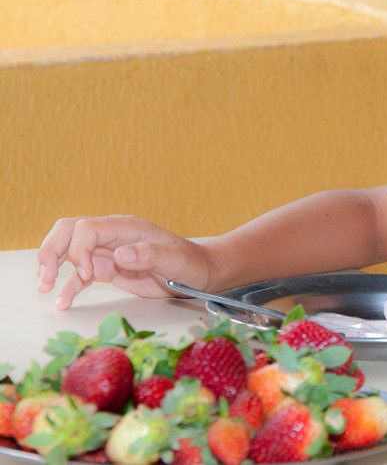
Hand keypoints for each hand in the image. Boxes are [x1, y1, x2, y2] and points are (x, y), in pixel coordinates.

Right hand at [36, 215, 211, 310]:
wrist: (198, 273)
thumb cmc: (190, 263)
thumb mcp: (176, 260)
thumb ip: (150, 255)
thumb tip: (120, 254)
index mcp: (127, 227)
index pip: (88, 228)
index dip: (80, 249)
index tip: (89, 274)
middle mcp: (113, 236)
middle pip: (69, 231)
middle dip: (52, 251)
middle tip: (46, 277)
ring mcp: (107, 252)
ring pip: (69, 251)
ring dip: (53, 267)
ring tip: (45, 289)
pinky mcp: (107, 269)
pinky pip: (81, 275)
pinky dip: (70, 287)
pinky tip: (63, 302)